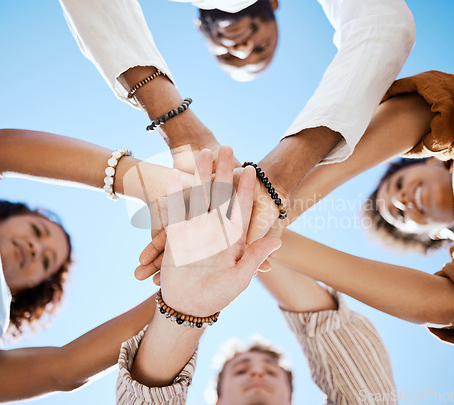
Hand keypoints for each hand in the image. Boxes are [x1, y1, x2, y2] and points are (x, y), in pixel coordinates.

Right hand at [158, 146, 280, 316]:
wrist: (188, 306)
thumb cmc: (218, 296)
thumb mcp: (239, 278)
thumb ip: (254, 258)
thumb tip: (277, 240)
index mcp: (234, 238)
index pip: (242, 208)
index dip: (246, 189)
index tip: (252, 170)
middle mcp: (216, 229)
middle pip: (221, 194)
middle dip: (224, 172)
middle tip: (228, 148)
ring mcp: (196, 230)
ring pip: (200, 196)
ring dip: (202, 175)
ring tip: (203, 152)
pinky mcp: (177, 235)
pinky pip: (176, 210)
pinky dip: (176, 193)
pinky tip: (176, 173)